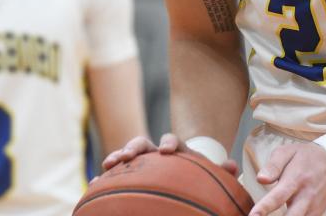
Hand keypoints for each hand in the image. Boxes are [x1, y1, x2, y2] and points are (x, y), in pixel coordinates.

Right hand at [101, 133, 238, 176]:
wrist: (184, 175)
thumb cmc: (197, 175)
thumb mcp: (208, 173)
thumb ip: (220, 170)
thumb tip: (232, 166)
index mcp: (176, 149)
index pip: (172, 140)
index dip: (170, 143)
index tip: (167, 151)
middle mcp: (155, 152)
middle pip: (143, 143)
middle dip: (134, 147)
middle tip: (127, 155)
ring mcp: (140, 161)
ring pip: (126, 155)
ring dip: (117, 156)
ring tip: (108, 164)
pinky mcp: (129, 173)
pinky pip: (115, 173)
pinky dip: (104, 177)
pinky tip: (93, 184)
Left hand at [249, 142, 325, 215]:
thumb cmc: (304, 156)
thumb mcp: (287, 152)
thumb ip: (272, 166)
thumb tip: (260, 179)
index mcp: (295, 179)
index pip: (278, 197)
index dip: (264, 208)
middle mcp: (306, 196)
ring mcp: (313, 206)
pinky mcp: (318, 213)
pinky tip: (287, 215)